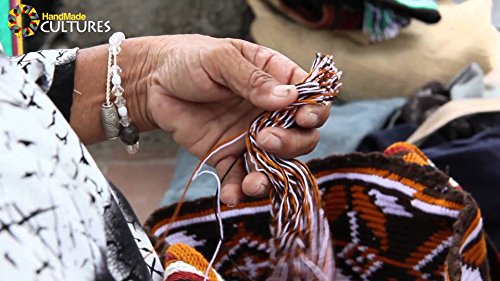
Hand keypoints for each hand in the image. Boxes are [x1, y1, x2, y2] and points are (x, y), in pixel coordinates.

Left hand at [144, 35, 330, 204]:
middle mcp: (269, 110)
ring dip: (272, 175)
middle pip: (301, 135)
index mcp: (275, 79)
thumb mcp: (221, 59)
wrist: (152, 84)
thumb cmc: (188, 59)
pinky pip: (239, 176)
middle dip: (292, 143)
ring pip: (277, 161)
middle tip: (265, 137)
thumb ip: (253, 79)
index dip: (315, 110)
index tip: (304, 118)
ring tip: (254, 182)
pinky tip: (233, 196)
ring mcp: (250, 135)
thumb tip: (289, 98)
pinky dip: (239, 190)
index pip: (310, 97)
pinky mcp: (228, 154)